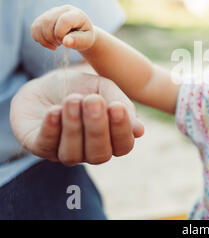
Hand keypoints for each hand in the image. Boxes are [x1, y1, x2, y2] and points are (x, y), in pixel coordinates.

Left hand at [10, 70, 144, 165]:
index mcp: (111, 139)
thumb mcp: (104, 88)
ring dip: (73, 126)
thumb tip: (139, 131)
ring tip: (72, 99)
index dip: (121, 130)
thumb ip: (120, 104)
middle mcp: (90, 151)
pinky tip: (54, 110)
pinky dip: (51, 128)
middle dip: (97, 128)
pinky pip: (46, 145)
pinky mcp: (39, 146)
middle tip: (93, 100)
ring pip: (72, 153)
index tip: (117, 107)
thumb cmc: (81, 87)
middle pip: (99, 154)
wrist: (46, 82)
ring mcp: (63, 152)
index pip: (123, 146)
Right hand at [31, 5, 95, 50]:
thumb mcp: (86, 40)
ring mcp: (51, 12)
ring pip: (39, 25)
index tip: (65, 42)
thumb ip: (78, 41)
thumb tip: (66, 42)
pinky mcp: (43, 18)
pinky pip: (34, 28)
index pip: (64, 20)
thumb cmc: (84, 37)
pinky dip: (39, 39)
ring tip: (55, 44)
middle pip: (48, 22)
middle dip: (51, 38)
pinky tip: (49, 43)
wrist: (80, 34)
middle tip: (60, 44)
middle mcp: (63, 10)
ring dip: (44, 39)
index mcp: (76, 14)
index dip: (61, 34)